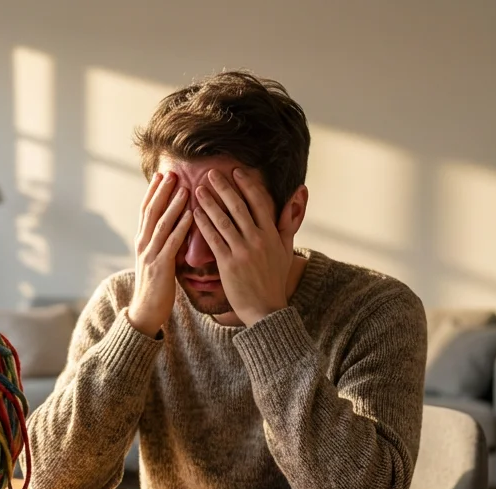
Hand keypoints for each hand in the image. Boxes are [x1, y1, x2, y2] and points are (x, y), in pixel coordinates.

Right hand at [128, 171, 192, 336]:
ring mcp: (150, 254)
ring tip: (183, 187)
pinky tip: (191, 214)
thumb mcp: (155, 259)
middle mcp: (143, 244)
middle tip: (171, 172)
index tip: (161, 174)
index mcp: (141, 241)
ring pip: (161, 223)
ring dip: (173, 204)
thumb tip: (172, 227)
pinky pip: (172, 242)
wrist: (145, 312)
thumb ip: (161, 242)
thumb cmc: (155, 287)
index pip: (145, 210)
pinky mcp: (160, 267)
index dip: (153, 192)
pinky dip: (181, 227)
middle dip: (161, 191)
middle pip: (151, 211)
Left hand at [193, 168, 293, 326]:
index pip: (260, 202)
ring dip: (210, 203)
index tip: (236, 171)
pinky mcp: (228, 264)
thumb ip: (288, 220)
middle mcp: (258, 239)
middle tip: (211, 173)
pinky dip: (204, 224)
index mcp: (272, 234)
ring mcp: (243, 251)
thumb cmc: (274, 278)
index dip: (247, 184)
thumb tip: (300, 192)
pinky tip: (195, 213)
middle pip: (239, 207)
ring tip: (198, 189)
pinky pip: (213, 240)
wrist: (266, 309)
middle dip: (224, 188)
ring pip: (224, 221)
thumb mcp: (286, 248)